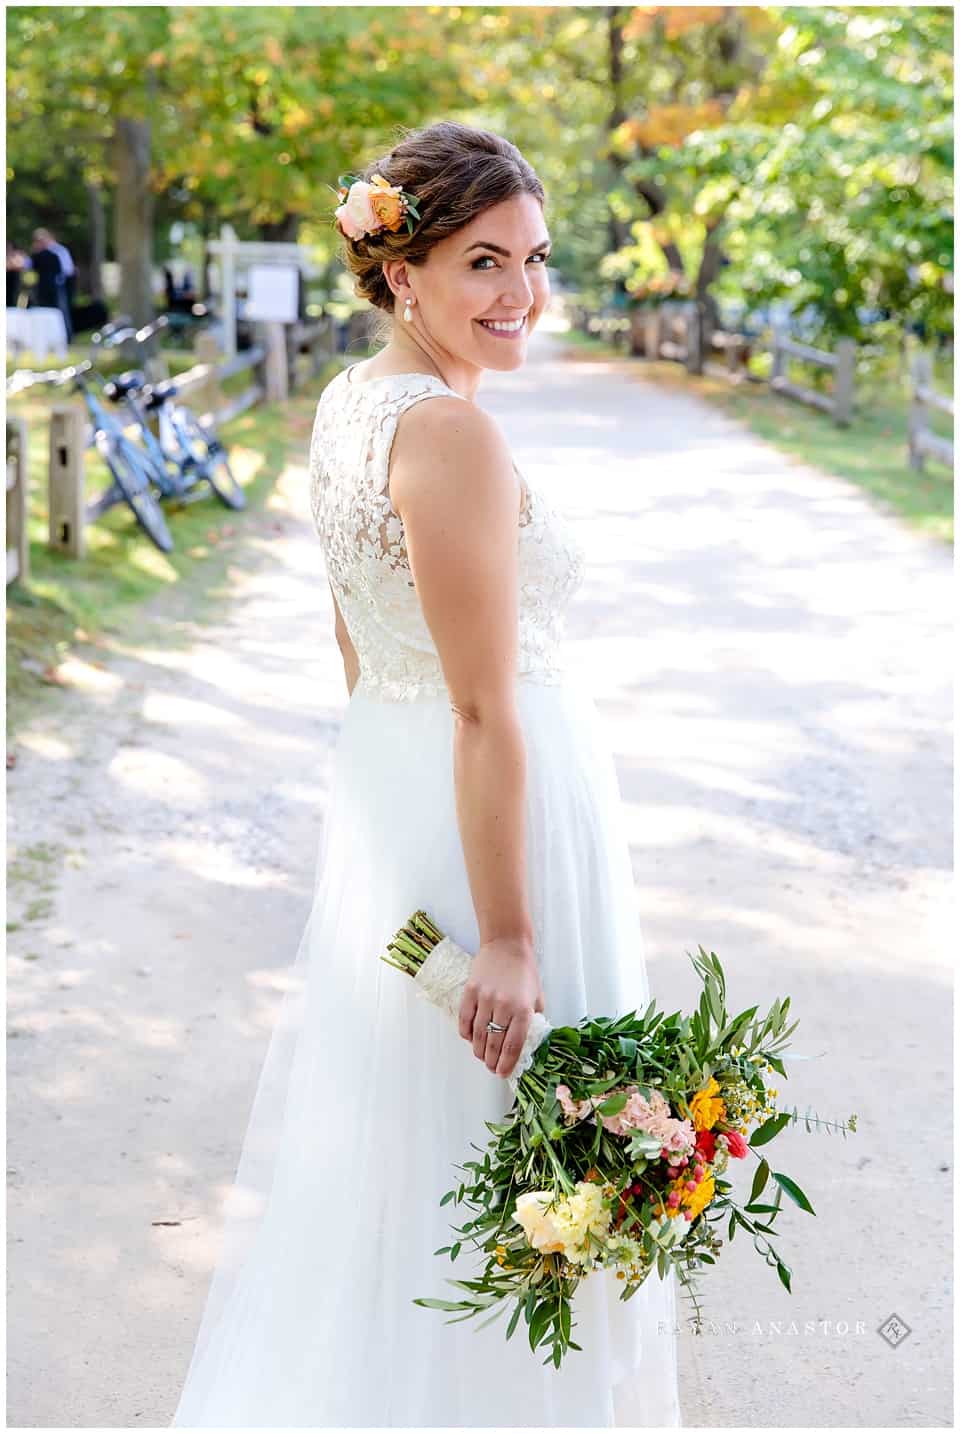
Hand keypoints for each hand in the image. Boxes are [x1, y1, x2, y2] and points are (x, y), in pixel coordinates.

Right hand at [457, 935, 544, 1078]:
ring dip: (479, 1051)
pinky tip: (470, 1039)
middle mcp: (504, 1006)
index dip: (507, 1064)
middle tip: (491, 1069)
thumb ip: (533, 1019)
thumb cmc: (524, 971)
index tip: (503, 1074)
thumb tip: (527, 1041)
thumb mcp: (537, 996)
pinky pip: (465, 1020)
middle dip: (492, 1062)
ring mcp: (485, 999)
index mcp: (523, 1010)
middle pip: (494, 1044)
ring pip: (478, 1035)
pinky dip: (466, 1033)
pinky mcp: (470, 992)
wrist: (507, 944)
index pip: (513, 1046)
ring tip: (482, 1057)